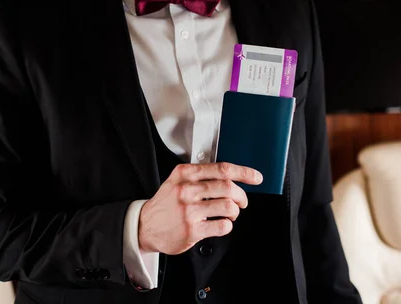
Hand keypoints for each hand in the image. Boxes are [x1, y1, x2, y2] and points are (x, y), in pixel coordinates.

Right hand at [138, 162, 261, 254]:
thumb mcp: (177, 180)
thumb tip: (231, 176)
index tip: (256, 177)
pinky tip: (221, 224)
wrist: (144, 225)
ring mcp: (189, 211)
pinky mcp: (192, 230)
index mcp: (185, 174)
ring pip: (228, 207)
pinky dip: (227, 225)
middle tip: (242, 202)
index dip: (243, 172)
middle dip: (242, 196)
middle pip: (228, 187)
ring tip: (230, 214)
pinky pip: (222, 226)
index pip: (222, 169)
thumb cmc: (166, 203)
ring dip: (235, 212)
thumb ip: (200, 175)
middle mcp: (187, 190)